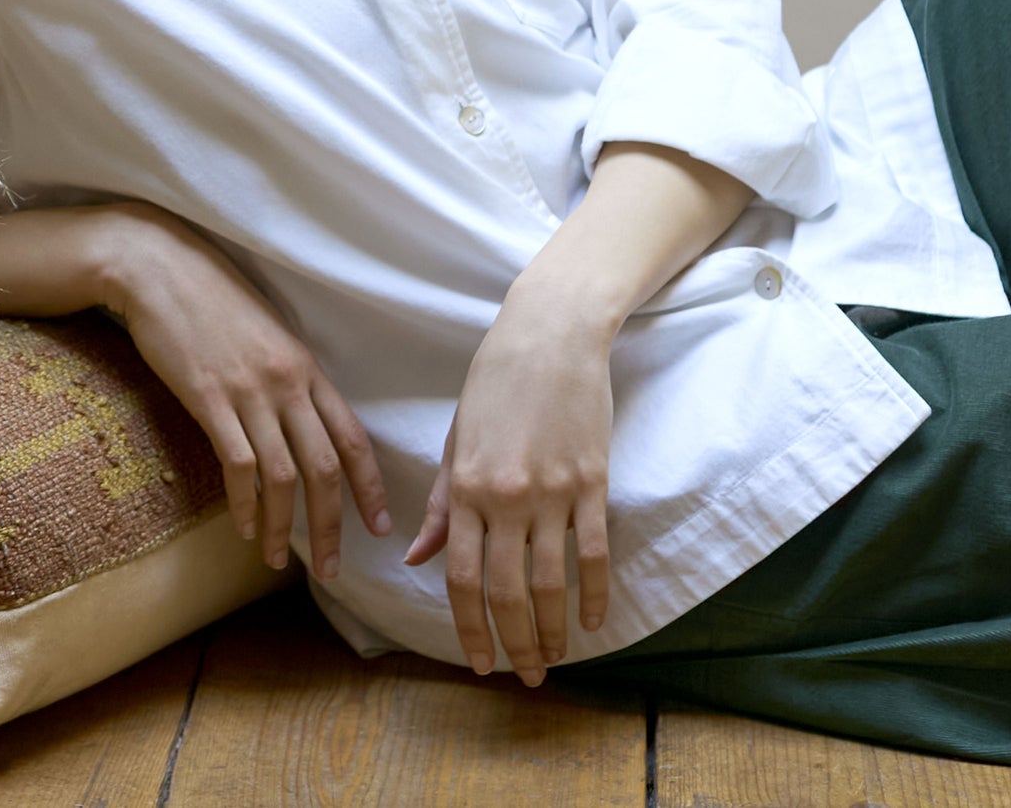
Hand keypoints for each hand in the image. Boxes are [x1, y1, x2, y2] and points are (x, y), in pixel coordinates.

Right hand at [101, 203, 392, 579]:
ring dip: (286, 527)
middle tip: (333, 570)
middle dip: (334, 525)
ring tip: (281, 560)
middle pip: (326, 466)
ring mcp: (249, 390)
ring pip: (285, 475)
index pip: (353, 436)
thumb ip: (288, 379)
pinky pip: (238, 465)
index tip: (381, 526)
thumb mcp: (266, 335)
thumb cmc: (211, 300)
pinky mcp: (209, 398)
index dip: (371, 487)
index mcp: (307, 367)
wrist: (161, 269)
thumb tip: (302, 425)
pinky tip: (245, 529)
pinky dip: (246, 505)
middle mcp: (288, 382)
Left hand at [401, 291, 612, 684]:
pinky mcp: (592, 481)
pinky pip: (594, 551)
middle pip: (506, 590)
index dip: (470, 628)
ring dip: (553, 630)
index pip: (461, 577)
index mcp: (466, 486)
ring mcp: (552, 491)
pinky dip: (593, 594)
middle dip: (514, 643)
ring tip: (555, 659)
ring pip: (552, 581)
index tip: (479, 662)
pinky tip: (591, 622)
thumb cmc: (495, 382)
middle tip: (524, 677)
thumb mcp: (457, 438)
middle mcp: (506, 496)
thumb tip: (417, 558)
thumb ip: (440, 503)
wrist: (550, 333)